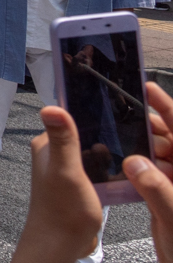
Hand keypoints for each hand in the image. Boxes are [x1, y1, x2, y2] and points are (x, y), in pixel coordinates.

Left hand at [12, 106, 101, 262]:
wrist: (60, 245)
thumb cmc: (61, 212)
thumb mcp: (66, 170)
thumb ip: (62, 140)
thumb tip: (49, 108)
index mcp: (46, 144)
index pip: (68, 118)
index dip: (90, 119)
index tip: (104, 128)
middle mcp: (53, 154)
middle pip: (84, 137)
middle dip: (100, 144)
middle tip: (105, 160)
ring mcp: (64, 170)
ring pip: (91, 156)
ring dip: (103, 162)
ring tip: (104, 175)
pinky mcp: (75, 185)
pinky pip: (94, 172)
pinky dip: (103, 175)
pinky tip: (108, 183)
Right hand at [125, 83, 172, 260]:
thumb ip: (157, 189)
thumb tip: (136, 162)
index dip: (168, 108)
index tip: (149, 89)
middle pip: (171, 141)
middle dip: (149, 127)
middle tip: (124, 118)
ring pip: (160, 157)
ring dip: (141, 148)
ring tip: (120, 139)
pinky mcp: (168, 199)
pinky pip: (152, 174)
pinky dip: (138, 168)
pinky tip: (123, 166)